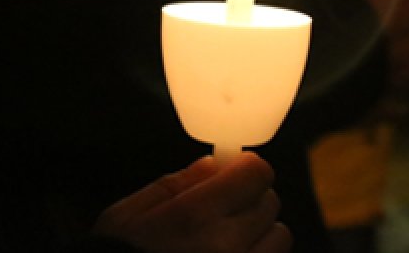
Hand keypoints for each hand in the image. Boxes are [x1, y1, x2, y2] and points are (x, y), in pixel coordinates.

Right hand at [93, 153, 290, 252]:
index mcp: (195, 217)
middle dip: (250, 199)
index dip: (245, 169)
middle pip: (270, 203)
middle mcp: (226, 247)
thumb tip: (215, 164)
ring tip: (229, 239)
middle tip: (224, 208)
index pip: (256, 173)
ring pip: (279, 238)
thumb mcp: (129, 213)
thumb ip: (176, 183)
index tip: (232, 173)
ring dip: (260, 233)